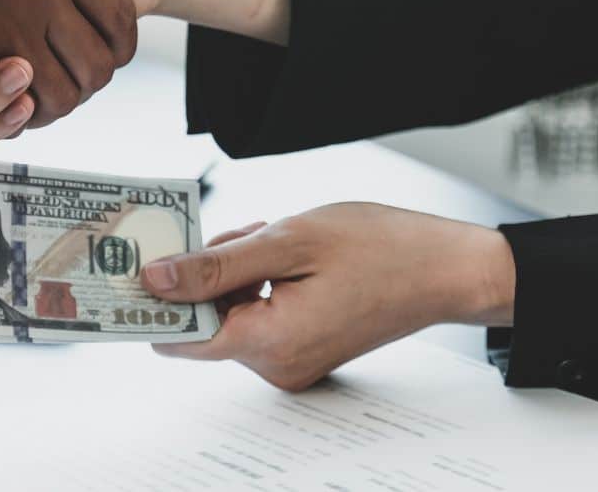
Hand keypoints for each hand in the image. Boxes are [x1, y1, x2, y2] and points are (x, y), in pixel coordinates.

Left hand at [139, 203, 515, 390]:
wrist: (447, 269)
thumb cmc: (382, 249)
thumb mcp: (288, 240)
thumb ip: (215, 264)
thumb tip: (156, 279)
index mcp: (269, 341)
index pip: (179, 336)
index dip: (158, 298)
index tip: (150, 261)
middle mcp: (277, 365)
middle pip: (206, 318)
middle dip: (213, 270)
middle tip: (248, 232)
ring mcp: (292, 362)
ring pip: (232, 312)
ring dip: (241, 270)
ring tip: (279, 237)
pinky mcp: (304, 351)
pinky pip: (260, 315)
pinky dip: (262, 282)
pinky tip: (291, 254)